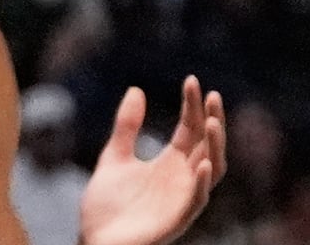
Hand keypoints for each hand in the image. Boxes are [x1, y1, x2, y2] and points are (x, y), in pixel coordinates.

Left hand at [80, 80, 228, 244]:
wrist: (94, 240)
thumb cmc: (108, 206)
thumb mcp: (114, 157)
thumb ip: (127, 127)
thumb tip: (137, 89)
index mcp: (169, 164)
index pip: (189, 130)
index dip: (192, 106)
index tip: (192, 81)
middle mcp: (182, 179)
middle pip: (206, 146)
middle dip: (211, 121)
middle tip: (212, 95)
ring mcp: (182, 198)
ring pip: (211, 170)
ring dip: (215, 147)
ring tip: (212, 122)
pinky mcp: (177, 218)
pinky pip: (197, 201)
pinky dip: (202, 182)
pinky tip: (203, 162)